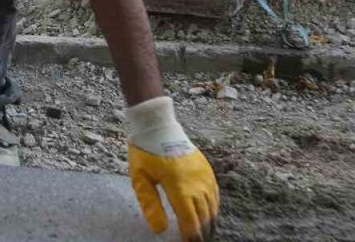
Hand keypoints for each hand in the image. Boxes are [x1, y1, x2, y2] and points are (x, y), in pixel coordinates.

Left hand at [125, 97, 218, 240]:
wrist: (158, 124)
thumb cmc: (145, 151)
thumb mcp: (140, 178)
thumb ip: (150, 204)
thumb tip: (160, 229)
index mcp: (179, 187)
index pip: (190, 220)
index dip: (191, 236)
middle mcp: (196, 183)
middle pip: (204, 216)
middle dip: (202, 233)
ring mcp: (203, 175)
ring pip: (212, 206)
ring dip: (210, 222)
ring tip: (206, 234)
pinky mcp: (206, 168)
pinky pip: (215, 192)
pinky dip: (215, 206)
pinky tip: (211, 213)